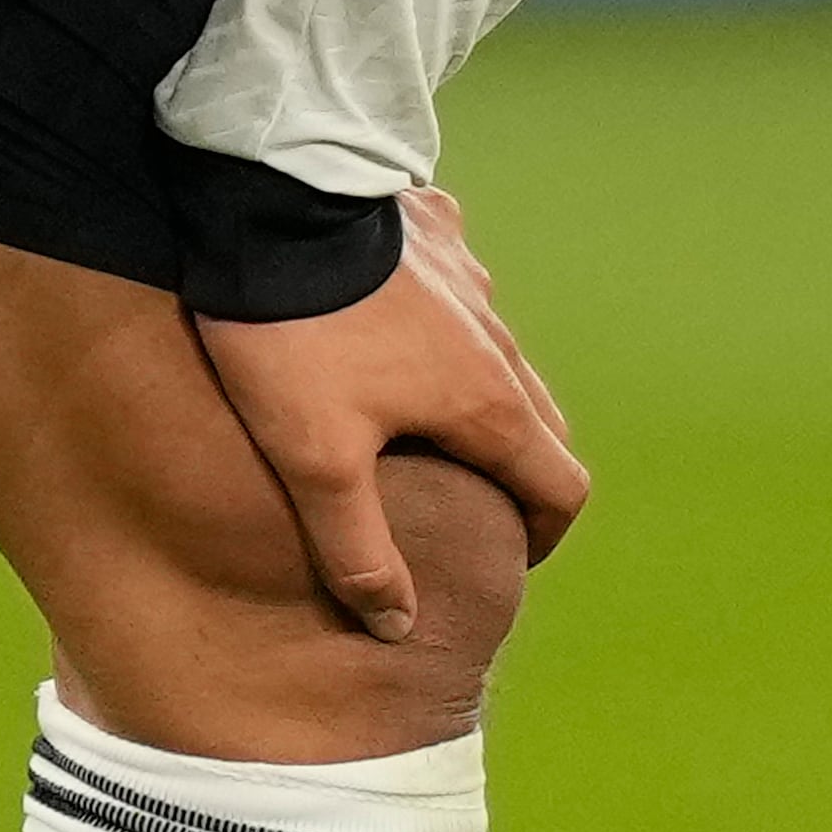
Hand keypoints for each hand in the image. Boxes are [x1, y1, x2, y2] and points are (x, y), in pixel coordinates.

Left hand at [193, 186, 587, 642]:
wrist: (270, 205)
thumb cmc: (294, 341)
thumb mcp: (316, 463)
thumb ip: (359, 552)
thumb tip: (398, 626)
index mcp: (487, 405)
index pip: (560, 487)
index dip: (542, 537)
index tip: (505, 558)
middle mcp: (498, 342)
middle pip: (539, 425)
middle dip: (515, 474)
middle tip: (463, 505)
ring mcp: (471, 282)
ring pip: (499, 358)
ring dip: (479, 401)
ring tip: (418, 425)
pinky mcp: (435, 235)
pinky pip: (459, 289)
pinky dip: (444, 322)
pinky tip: (393, 324)